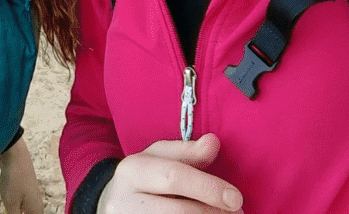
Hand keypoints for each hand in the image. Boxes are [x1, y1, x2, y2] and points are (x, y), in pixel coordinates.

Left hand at [0, 134, 44, 213]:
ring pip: (27, 213)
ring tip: (11, 211)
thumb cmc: (14, 179)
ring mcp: (31, 195)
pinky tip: (11, 211)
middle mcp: (37, 204)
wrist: (15, 154)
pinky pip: (22, 205)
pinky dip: (17, 211)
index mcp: (36, 210)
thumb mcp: (11, 204)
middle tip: (11, 213)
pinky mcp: (24, 189)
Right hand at [98, 134, 242, 213]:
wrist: (111, 204)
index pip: (173, 177)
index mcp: (133, 171)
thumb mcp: (160, 158)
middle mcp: (124, 201)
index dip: (208, 188)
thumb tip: (214, 142)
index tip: (236, 198)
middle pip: (177, 211)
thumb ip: (188, 152)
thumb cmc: (144, 178)